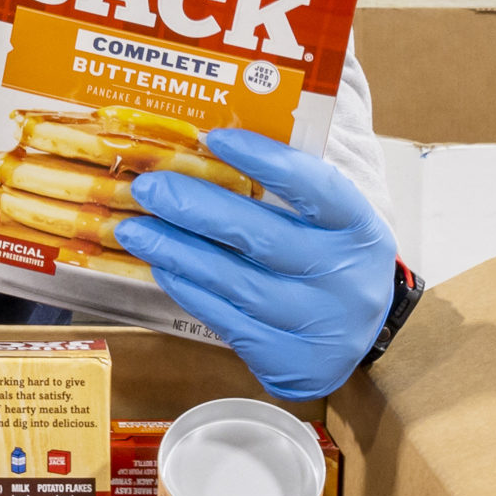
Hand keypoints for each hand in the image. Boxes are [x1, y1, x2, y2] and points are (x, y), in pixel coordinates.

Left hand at [112, 128, 394, 401]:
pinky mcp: (285, 359)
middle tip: (149, 188)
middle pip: (261, 237)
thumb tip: (214, 140)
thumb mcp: (331, 221)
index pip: (315, 187)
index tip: (213, 137)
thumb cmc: (329, 259)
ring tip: (134, 229)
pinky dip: (187, 288)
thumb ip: (289, 185)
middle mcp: (344, 278)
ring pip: (233, 281)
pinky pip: (224, 319)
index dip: (264, 159)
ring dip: (175, 250)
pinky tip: (160, 265)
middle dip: (195, 208)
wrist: (354, 340)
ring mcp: (315, 323)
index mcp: (361, 229)